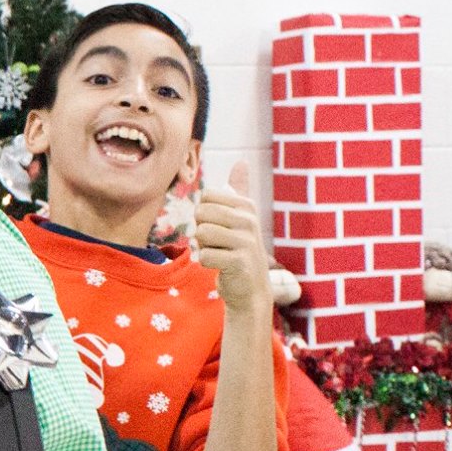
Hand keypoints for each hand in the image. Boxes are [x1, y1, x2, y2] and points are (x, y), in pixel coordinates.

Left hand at [192, 162, 272, 315]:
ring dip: (204, 247)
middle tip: (217, 243)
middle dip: (201, 230)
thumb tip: (242, 162)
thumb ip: (239, 191)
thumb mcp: (242, 217)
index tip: (218, 226)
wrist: (250, 288)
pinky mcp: (239, 262)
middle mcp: (248, 219)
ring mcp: (246, 241)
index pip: (206, 196)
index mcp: (246, 205)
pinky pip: (204, 256)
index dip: (204, 214)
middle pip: (201, 213)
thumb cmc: (239, 249)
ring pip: (201, 233)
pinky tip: (222, 266)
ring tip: (220, 253)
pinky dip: (207, 263)